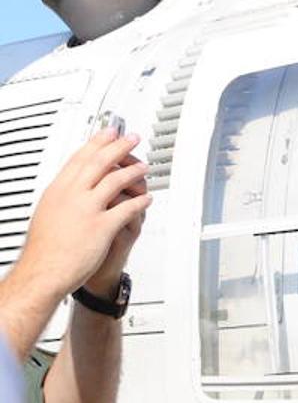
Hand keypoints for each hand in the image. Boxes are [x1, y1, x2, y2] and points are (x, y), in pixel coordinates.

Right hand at [13, 130, 149, 301]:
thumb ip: (62, 196)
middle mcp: (72, 195)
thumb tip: (69, 186)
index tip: (109, 132)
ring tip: (144, 167)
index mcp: (58, 189)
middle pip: (99, 162)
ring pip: (116, 181)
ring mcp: (88, 210)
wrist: (44, 270)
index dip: (97, 142)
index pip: (80, 158)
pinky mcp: (102, 227)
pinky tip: (148, 198)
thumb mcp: (48, 211)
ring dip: (134, 172)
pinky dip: (140, 201)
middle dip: (119, 147)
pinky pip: (127, 209)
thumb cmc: (45, 246)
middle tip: (133, 138)